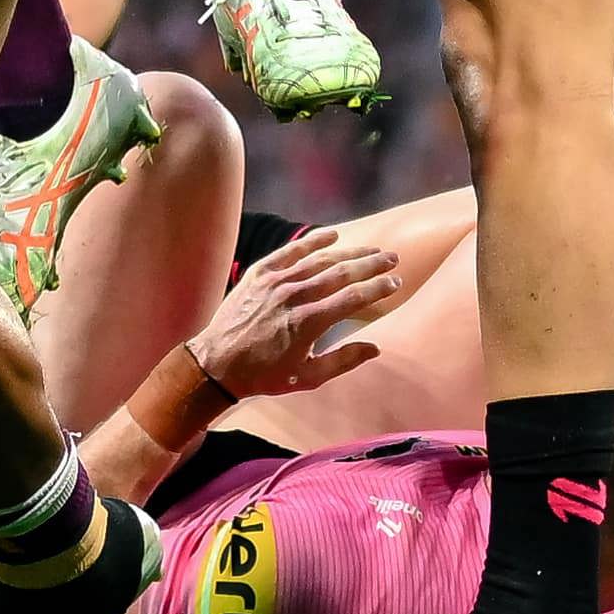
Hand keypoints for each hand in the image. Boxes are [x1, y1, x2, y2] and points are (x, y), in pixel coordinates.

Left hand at [184, 224, 408, 403]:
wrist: (218, 362)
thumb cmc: (265, 374)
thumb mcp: (308, 378)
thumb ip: (343, 361)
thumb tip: (375, 348)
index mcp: (309, 323)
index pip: (354, 299)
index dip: (378, 288)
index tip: (396, 282)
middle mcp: (294, 296)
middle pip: (342, 273)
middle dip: (371, 265)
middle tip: (392, 259)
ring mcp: (275, 282)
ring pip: (319, 259)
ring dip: (349, 252)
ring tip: (371, 250)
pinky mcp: (259, 273)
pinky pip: (290, 251)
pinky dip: (312, 241)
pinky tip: (332, 235)